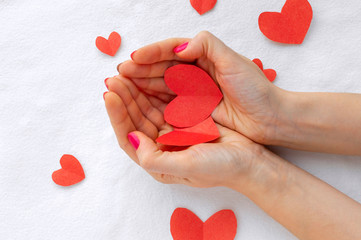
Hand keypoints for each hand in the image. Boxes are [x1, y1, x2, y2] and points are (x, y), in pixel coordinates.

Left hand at [103, 75, 266, 189]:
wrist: (250, 162)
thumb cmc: (220, 168)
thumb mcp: (187, 168)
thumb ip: (155, 159)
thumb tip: (131, 139)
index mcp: (157, 161)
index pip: (129, 136)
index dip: (118, 116)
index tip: (110, 94)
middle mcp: (161, 146)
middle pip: (136, 120)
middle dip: (124, 99)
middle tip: (113, 77)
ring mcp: (173, 132)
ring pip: (148, 109)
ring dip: (136, 92)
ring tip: (125, 74)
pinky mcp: (186, 120)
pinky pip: (165, 102)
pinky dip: (155, 90)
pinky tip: (148, 77)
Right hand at [117, 31, 285, 144]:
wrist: (269, 118)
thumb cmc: (255, 90)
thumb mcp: (234, 61)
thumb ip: (207, 46)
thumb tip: (180, 46)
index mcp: (204, 56)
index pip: (171, 51)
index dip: (151, 54)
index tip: (134, 60)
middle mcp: (195, 72)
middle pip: (162, 67)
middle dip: (140, 70)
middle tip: (120, 74)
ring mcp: (193, 91)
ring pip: (161, 84)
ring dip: (142, 84)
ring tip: (122, 86)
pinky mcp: (193, 108)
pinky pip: (168, 101)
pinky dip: (152, 99)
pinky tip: (139, 100)